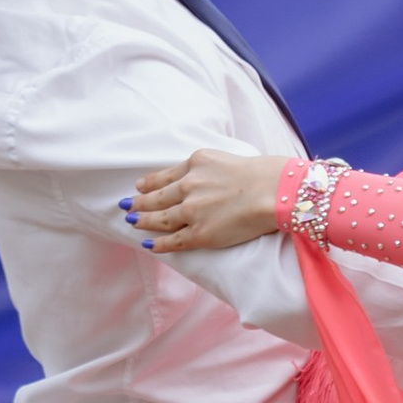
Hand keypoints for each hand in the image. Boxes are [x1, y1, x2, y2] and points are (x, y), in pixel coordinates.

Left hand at [129, 142, 292, 251]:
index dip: (150, 182)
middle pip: (157, 196)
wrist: (275, 191)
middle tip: (127, 205)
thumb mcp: (226, 158)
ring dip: (144, 221)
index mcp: (196, 163)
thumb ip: (208, 168)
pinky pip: (174, 241)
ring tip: (132, 223)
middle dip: (139, 202)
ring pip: (160, 218)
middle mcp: (189, 185)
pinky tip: (149, 244)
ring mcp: (192, 210)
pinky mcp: (200, 233)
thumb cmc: (263, 174)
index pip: (166, 175)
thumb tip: (200, 176)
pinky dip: (159, 244)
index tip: (140, 186)